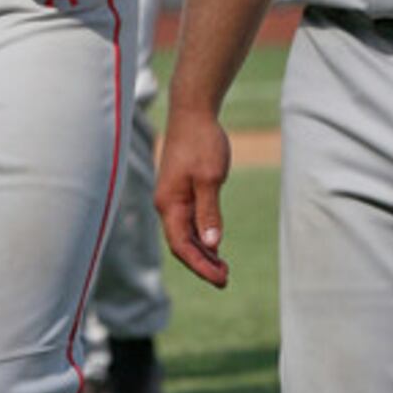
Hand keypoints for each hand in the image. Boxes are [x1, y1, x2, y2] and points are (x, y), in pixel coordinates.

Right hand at [154, 109, 234, 288]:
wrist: (193, 113)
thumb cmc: (201, 142)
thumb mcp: (210, 178)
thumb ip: (209, 213)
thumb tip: (211, 245)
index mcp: (169, 204)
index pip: (181, 246)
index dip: (200, 266)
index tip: (221, 279)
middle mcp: (167, 204)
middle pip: (181, 245)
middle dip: (201, 265)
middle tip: (225, 279)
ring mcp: (172, 198)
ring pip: (184, 235)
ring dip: (202, 253)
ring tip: (223, 269)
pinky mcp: (181, 191)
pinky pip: (188, 222)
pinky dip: (201, 237)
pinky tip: (215, 246)